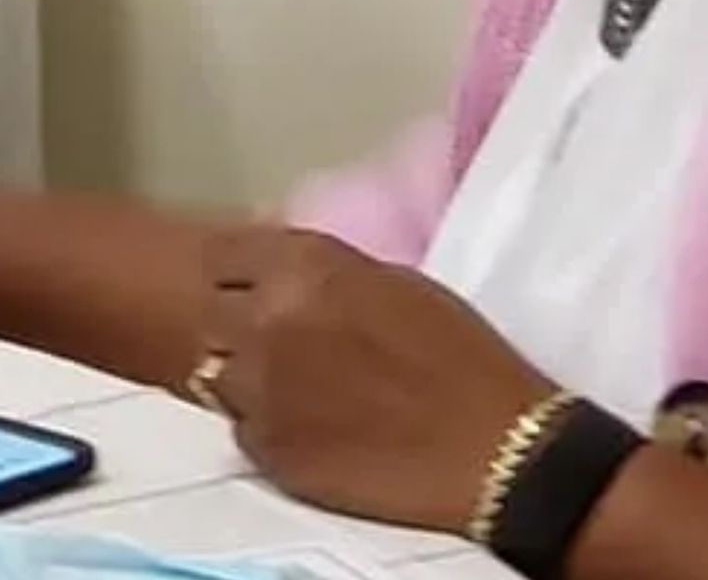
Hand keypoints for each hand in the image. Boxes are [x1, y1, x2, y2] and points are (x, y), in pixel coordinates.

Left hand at [199, 228, 552, 533]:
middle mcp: (266, 316)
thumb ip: (319, 271)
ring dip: (245, 377)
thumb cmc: (456, 354)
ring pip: (217, 373)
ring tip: (294, 391)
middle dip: (237, 323)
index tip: (249, 289)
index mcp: (302, 265)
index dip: (236, 275)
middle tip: (276, 343)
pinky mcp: (269, 450)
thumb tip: (276, 266)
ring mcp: (260, 386)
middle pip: (212, 313)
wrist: (495, 450)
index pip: (220, 256)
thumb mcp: (387, 280)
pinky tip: (309, 431)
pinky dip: (264, 428)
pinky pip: (241, 428)